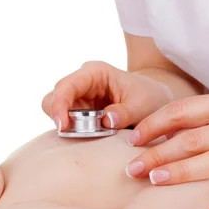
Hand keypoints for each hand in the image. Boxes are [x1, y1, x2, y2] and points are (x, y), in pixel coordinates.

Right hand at [42, 61, 172, 131]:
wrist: (155, 101)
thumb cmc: (149, 97)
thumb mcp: (143, 105)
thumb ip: (125, 112)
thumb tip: (106, 120)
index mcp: (94, 73)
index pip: (66, 86)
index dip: (59, 105)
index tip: (62, 126)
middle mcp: (81, 83)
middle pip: (53, 99)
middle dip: (61, 118)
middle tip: (77, 134)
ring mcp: (78, 98)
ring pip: (56, 112)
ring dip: (67, 127)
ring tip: (90, 135)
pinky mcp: (79, 113)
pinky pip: (66, 123)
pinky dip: (73, 132)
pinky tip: (90, 136)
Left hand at [124, 87, 208, 208]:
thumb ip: (204, 113)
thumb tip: (165, 129)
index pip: (180, 112)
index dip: (153, 125)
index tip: (133, 138)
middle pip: (188, 142)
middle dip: (156, 155)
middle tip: (132, 167)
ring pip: (207, 167)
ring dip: (178, 176)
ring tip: (153, 182)